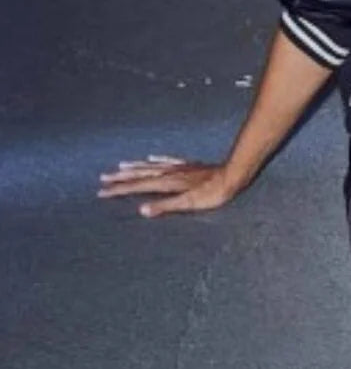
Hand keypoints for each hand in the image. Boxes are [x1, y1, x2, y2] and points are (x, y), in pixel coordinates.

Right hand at [97, 155, 239, 217]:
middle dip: (120, 178)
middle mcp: (169, 173)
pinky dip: (156, 160)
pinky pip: (167, 161)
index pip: (137, 186)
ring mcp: (178, 168)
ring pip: (150, 166)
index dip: (119, 190)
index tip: (101, 191)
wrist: (232, 176)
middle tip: (102, 179)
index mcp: (167, 183)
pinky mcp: (188, 166)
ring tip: (119, 167)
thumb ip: (165, 207)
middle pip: (140, 175)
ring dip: (134, 167)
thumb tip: (142, 211)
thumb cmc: (213, 193)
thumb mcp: (189, 204)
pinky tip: (151, 157)